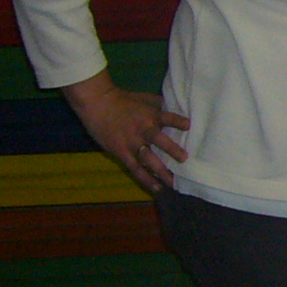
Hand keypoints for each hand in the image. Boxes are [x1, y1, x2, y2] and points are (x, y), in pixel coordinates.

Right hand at [61, 70, 188, 192]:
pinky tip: (157, 188)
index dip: (177, 121)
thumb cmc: (121, 100)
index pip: (167, 117)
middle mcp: (142, 129)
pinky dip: (146, 179)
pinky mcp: (121, 153)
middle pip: (159, 140)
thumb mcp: (143, 98)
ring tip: (173, 182)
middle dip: (172, 149)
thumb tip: (174, 107)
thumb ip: (158, 104)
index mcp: (150, 115)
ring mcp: (131, 143)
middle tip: (184, 159)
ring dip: (161, 171)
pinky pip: (135, 168)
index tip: (189, 126)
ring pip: (148, 159)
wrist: (96, 104)